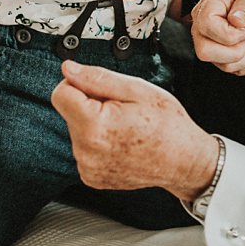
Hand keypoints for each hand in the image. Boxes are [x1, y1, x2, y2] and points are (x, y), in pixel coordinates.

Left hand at [51, 60, 218, 202]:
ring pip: (77, 129)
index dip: (80, 84)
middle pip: (70, 111)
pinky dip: (99, 142)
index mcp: (94, 127)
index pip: (60, 93)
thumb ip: (97, 78)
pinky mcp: (92, 176)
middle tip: (122, 110)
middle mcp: (86, 151)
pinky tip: (122, 142)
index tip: (101, 89)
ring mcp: (88, 167)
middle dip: (91, 105)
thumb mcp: (137, 90)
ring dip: (95, 123)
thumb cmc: (167, 126)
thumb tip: (68, 69)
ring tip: (125, 128)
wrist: (184, 161)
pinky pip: (85, 148)